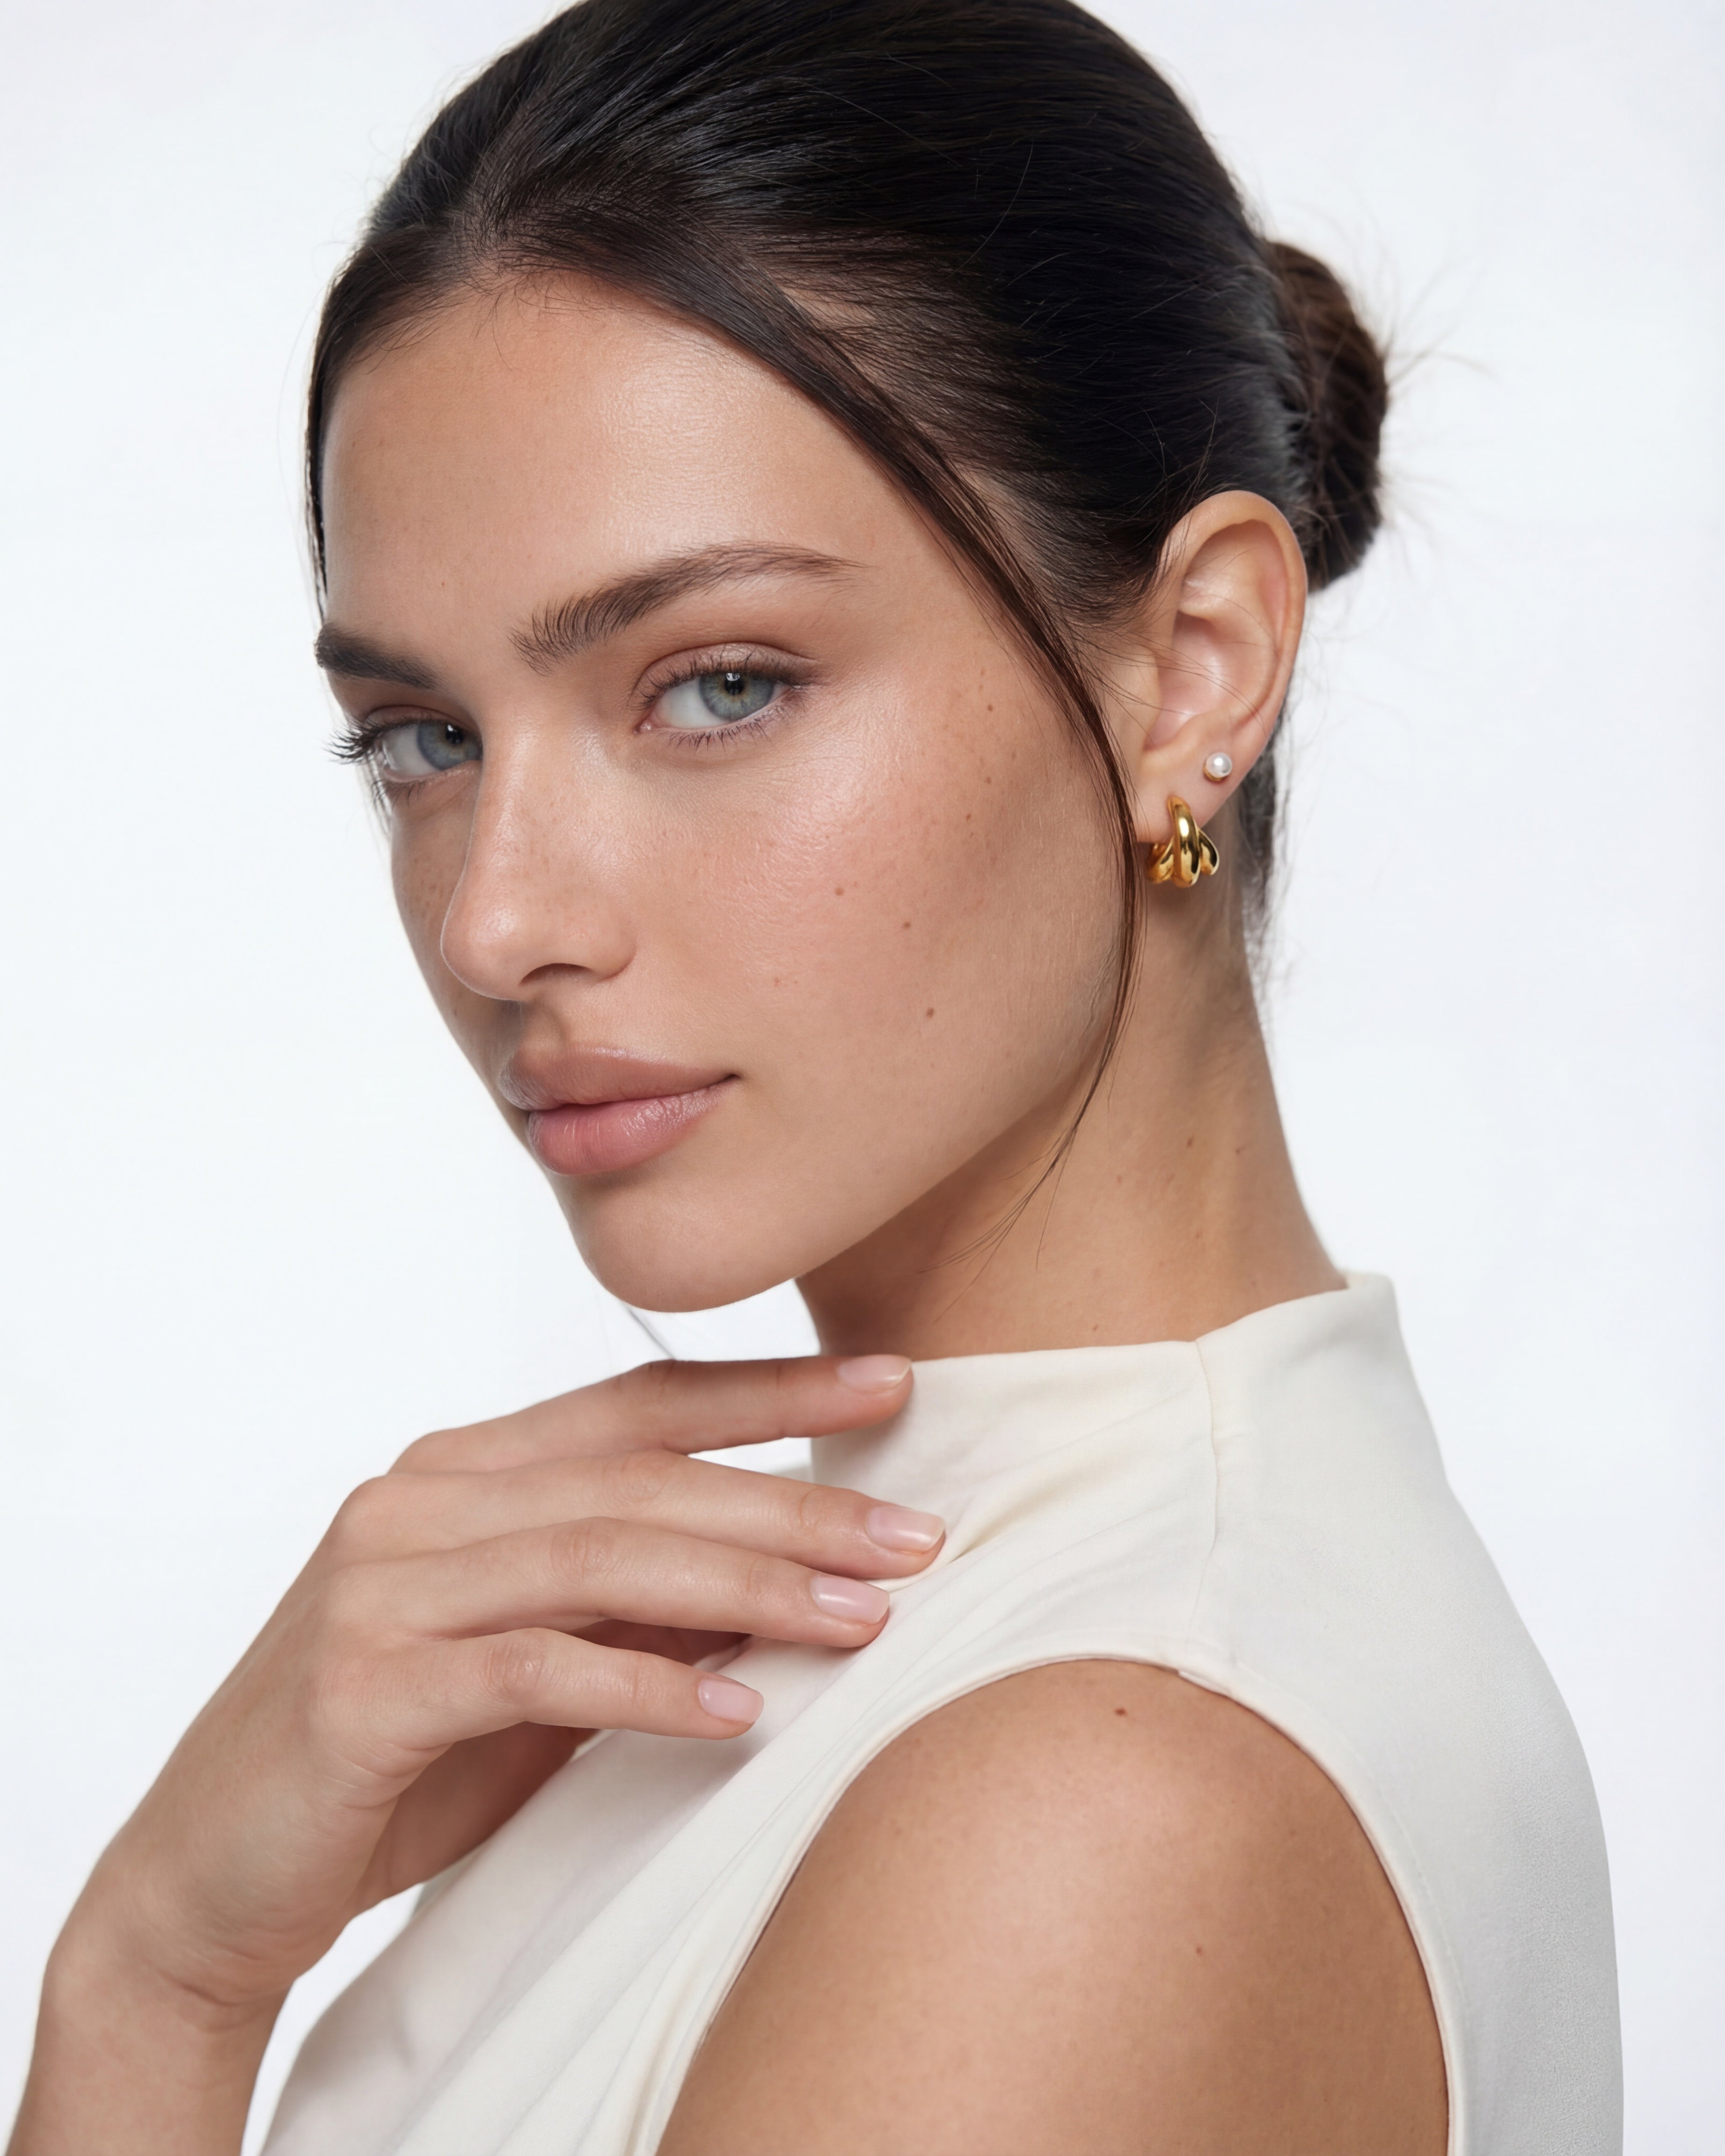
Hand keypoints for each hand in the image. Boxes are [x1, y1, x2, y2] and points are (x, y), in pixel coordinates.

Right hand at [12, 1354, 931, 2154]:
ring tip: (861, 1618)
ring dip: (748, 1585)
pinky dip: (648, 1687)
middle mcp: (418, 1500)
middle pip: (640, 1477)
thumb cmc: (395, 1760)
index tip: (893, 1385)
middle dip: (792, 1499)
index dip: (770, 1388)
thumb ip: (635, 1606)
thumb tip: (792, 1573)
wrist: (210, 1876)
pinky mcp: (362, 1683)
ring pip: (602, 1557)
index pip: (639, 1401)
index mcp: (460, 1470)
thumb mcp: (534, 1665)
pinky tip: (740, 1713)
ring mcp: (381, 1585)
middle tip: (918, 1533)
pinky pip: (536, 1669)